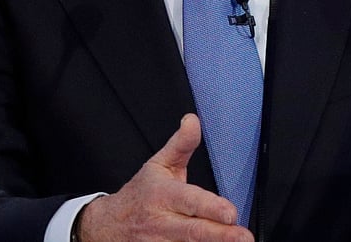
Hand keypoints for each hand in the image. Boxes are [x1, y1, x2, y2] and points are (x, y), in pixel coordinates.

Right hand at [77, 114, 252, 241]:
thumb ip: (181, 144)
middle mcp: (162, 223)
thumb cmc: (140, 195)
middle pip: (193, 231)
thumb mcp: (158, 165)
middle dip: (220, 235)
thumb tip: (193, 120)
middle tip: (243, 237)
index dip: (210, 208)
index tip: (230, 213)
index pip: (189, 202)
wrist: (107, 226)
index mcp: (163, 195)